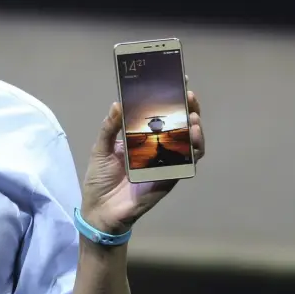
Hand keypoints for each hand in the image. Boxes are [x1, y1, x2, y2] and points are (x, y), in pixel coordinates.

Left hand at [79, 79, 205, 235]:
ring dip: (195, 131)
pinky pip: (185, 165)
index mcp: (142, 138)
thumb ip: (109, 127)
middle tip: (190, 97)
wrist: (99, 211)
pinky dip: (190, 152)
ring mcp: (165, 164)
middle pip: (181, 127)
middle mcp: (157, 149)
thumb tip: (118, 103)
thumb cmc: (100, 179)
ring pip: (189, 145)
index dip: (172, 100)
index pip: (161, 115)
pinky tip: (190, 141)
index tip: (180, 82)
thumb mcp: (100, 149)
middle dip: (189, 110)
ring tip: (193, 119)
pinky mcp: (168, 180)